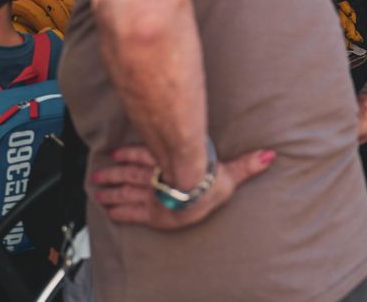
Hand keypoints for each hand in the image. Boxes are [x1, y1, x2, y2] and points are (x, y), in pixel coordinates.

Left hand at [90, 145, 274, 229]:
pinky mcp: (148, 212)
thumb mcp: (231, 172)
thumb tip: (270, 155)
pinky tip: (107, 208)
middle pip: (129, 173)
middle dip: (112, 173)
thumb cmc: (210, 183)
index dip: (129, 155)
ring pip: (124, 188)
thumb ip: (248, 164)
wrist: (195, 194)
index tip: (114, 153)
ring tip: (96, 188)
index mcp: (171, 165)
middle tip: (96, 174)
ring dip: (108, 187)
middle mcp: (158, 176)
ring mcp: (151, 194)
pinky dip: (117, 208)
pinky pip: (129, 210)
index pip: (146, 157)